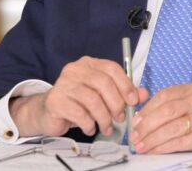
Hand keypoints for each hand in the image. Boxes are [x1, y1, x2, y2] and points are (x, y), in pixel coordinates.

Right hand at [9, 56, 148, 136]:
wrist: (48, 113)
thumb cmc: (79, 103)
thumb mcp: (102, 96)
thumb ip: (123, 93)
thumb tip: (144, 94)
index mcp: (88, 63)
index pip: (111, 68)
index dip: (125, 85)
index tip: (133, 102)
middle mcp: (75, 69)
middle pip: (103, 83)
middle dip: (116, 104)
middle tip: (120, 118)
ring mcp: (63, 84)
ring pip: (92, 100)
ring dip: (104, 117)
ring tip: (107, 127)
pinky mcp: (55, 100)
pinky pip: (79, 113)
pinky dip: (89, 124)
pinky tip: (90, 128)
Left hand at [129, 84, 191, 160]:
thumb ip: (171, 107)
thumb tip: (141, 119)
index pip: (164, 95)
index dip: (147, 109)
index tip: (135, 121)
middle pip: (167, 110)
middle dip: (147, 125)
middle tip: (135, 136)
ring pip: (172, 127)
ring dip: (153, 138)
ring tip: (141, 146)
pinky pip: (180, 141)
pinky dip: (164, 147)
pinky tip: (155, 150)